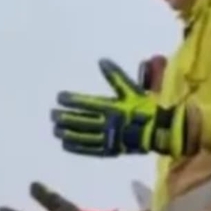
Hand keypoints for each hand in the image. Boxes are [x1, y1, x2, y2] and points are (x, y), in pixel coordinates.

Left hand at [51, 58, 185, 157]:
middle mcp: (107, 122)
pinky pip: (89, 149)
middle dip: (64, 117)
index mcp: (112, 107)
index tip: (60, 97)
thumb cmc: (144, 109)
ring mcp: (107, 137)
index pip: (85, 103)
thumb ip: (115, 76)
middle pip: (80, 119)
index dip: (71, 100)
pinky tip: (66, 143)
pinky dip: (76, 146)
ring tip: (55, 129)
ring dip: (67, 132)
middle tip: (52, 114)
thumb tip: (102, 60)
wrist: (157, 131)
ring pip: (82, 135)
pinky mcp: (109, 149)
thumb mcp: (131, 90)